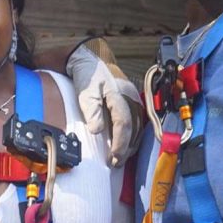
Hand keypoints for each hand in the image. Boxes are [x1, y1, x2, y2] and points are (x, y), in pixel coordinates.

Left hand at [66, 42, 140, 166]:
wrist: (91, 60)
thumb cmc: (87, 75)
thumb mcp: (85, 90)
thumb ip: (91, 109)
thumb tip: (97, 130)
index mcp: (119, 96)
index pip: (123, 123)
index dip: (119, 142)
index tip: (113, 156)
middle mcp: (130, 99)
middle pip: (133, 128)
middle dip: (125, 148)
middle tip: (115, 163)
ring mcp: (133, 101)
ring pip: (137, 127)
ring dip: (130, 145)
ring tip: (120, 159)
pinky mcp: (132, 103)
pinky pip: (136, 123)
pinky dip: (132, 137)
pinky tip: (126, 146)